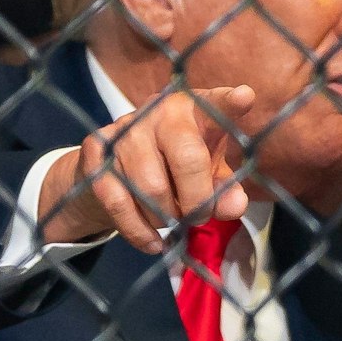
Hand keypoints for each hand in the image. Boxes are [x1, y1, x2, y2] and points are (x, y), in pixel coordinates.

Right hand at [39, 87, 253, 252]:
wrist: (112, 171)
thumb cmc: (174, 168)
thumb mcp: (207, 177)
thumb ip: (225, 191)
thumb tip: (235, 206)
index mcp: (195, 111)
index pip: (215, 104)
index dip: (229, 103)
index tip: (244, 98)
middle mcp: (160, 111)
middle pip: (188, 159)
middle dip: (198, 201)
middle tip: (198, 216)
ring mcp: (125, 129)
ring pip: (153, 188)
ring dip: (166, 217)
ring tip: (170, 219)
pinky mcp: (96, 151)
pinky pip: (120, 203)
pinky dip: (140, 232)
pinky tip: (152, 242)